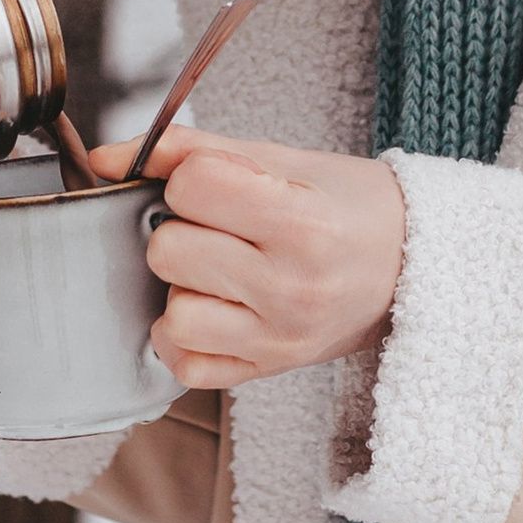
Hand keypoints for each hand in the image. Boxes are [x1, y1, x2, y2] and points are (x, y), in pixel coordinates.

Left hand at [87, 124, 405, 386]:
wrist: (415, 266)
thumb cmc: (350, 205)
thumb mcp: (284, 159)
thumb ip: (192, 151)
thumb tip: (108, 158)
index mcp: (302, 223)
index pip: (193, 186)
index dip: (193, 176)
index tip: (221, 181)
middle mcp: (291, 288)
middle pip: (170, 251)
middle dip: (182, 227)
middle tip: (220, 224)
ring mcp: (280, 338)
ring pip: (173, 315)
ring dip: (183, 286)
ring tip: (218, 268)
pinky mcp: (268, 370)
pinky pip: (186, 365)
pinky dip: (185, 336)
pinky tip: (212, 307)